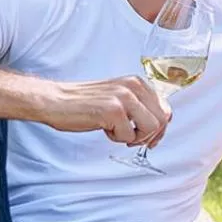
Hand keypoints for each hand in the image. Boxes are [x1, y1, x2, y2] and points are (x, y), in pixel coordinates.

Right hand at [43, 78, 172, 146]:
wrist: (56, 101)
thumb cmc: (85, 103)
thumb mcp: (118, 97)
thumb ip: (139, 106)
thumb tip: (160, 124)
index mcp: (137, 83)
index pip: (165, 108)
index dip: (160, 128)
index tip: (150, 138)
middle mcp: (133, 87)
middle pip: (162, 119)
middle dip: (149, 135)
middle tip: (132, 139)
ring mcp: (124, 97)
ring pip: (151, 127)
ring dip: (135, 137)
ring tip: (117, 131)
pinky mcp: (113, 110)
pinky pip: (129, 136)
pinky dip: (117, 139)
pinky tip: (104, 129)